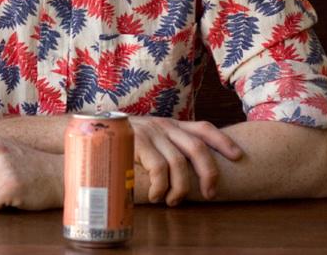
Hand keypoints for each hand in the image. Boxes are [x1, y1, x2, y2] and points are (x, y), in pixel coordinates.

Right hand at [128, 118, 242, 205]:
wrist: (88, 130)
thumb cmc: (120, 142)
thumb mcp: (147, 140)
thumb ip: (164, 148)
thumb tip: (184, 173)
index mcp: (170, 124)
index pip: (204, 128)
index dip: (223, 141)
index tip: (238, 156)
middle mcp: (164, 125)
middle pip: (198, 146)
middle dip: (209, 173)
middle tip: (210, 194)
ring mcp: (151, 132)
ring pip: (179, 162)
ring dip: (181, 188)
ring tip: (173, 201)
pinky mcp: (137, 142)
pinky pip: (159, 168)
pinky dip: (162, 187)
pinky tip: (157, 196)